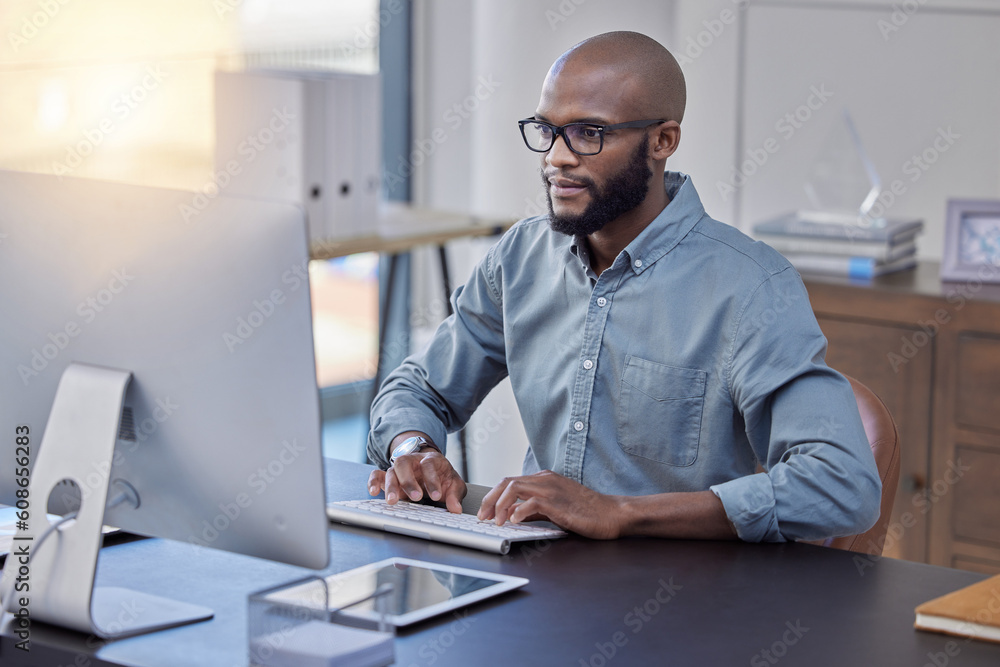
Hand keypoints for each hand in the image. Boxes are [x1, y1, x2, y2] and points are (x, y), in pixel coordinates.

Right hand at [368, 449, 466, 513]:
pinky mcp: (389, 477)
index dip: (432, 480)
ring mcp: (399, 469)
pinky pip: (377, 475)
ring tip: (393, 501)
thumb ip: (454, 495)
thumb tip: (455, 509)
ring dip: (391, 486)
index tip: (436, 496)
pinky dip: (373, 482)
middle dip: (408, 481)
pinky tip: (373, 492)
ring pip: (390, 471)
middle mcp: (412, 461)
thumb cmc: (442, 476)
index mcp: (430, 459)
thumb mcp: (453, 484)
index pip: (429, 465)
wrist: (431, 467)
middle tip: (415, 498)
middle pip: (404, 463)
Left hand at [477, 470, 624, 538]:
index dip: (493, 497)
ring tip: (497, 521)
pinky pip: (532, 502)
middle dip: (490, 500)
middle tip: (483, 517)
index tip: (485, 512)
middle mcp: (545, 479)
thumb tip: (513, 514)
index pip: (510, 482)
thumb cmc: (586, 512)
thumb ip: (534, 509)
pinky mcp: (558, 502)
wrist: (611, 514)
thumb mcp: (555, 508)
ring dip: (500, 505)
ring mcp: (551, 488)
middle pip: (507, 482)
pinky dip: (519, 511)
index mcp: (544, 479)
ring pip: (515, 488)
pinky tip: (515, 522)